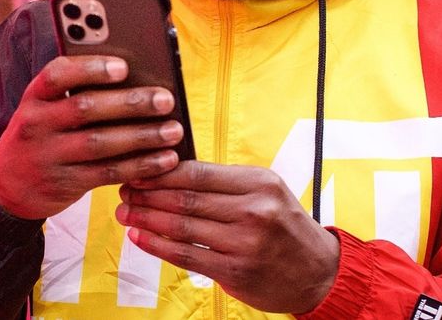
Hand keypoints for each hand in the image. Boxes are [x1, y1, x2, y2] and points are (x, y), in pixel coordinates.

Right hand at [0, 55, 183, 219]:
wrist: (6, 187)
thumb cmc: (41, 136)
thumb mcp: (43, 110)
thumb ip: (75, 94)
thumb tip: (136, 81)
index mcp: (33, 97)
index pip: (56, 74)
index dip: (90, 68)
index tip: (123, 67)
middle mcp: (36, 124)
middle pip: (85, 108)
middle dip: (130, 103)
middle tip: (165, 99)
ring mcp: (49, 156)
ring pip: (100, 143)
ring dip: (142, 136)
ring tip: (173, 130)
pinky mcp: (65, 184)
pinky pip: (107, 173)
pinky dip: (140, 166)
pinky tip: (165, 159)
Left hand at [115, 162, 339, 313]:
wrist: (318, 271)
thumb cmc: (284, 226)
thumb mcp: (266, 192)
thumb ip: (225, 183)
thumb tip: (171, 170)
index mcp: (259, 183)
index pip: (198, 172)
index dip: (161, 172)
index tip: (137, 169)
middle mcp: (254, 210)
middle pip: (186, 198)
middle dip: (147, 194)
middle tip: (123, 191)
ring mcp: (245, 243)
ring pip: (182, 226)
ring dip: (146, 219)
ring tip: (125, 213)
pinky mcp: (236, 271)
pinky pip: (187, 256)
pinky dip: (157, 246)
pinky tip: (139, 238)